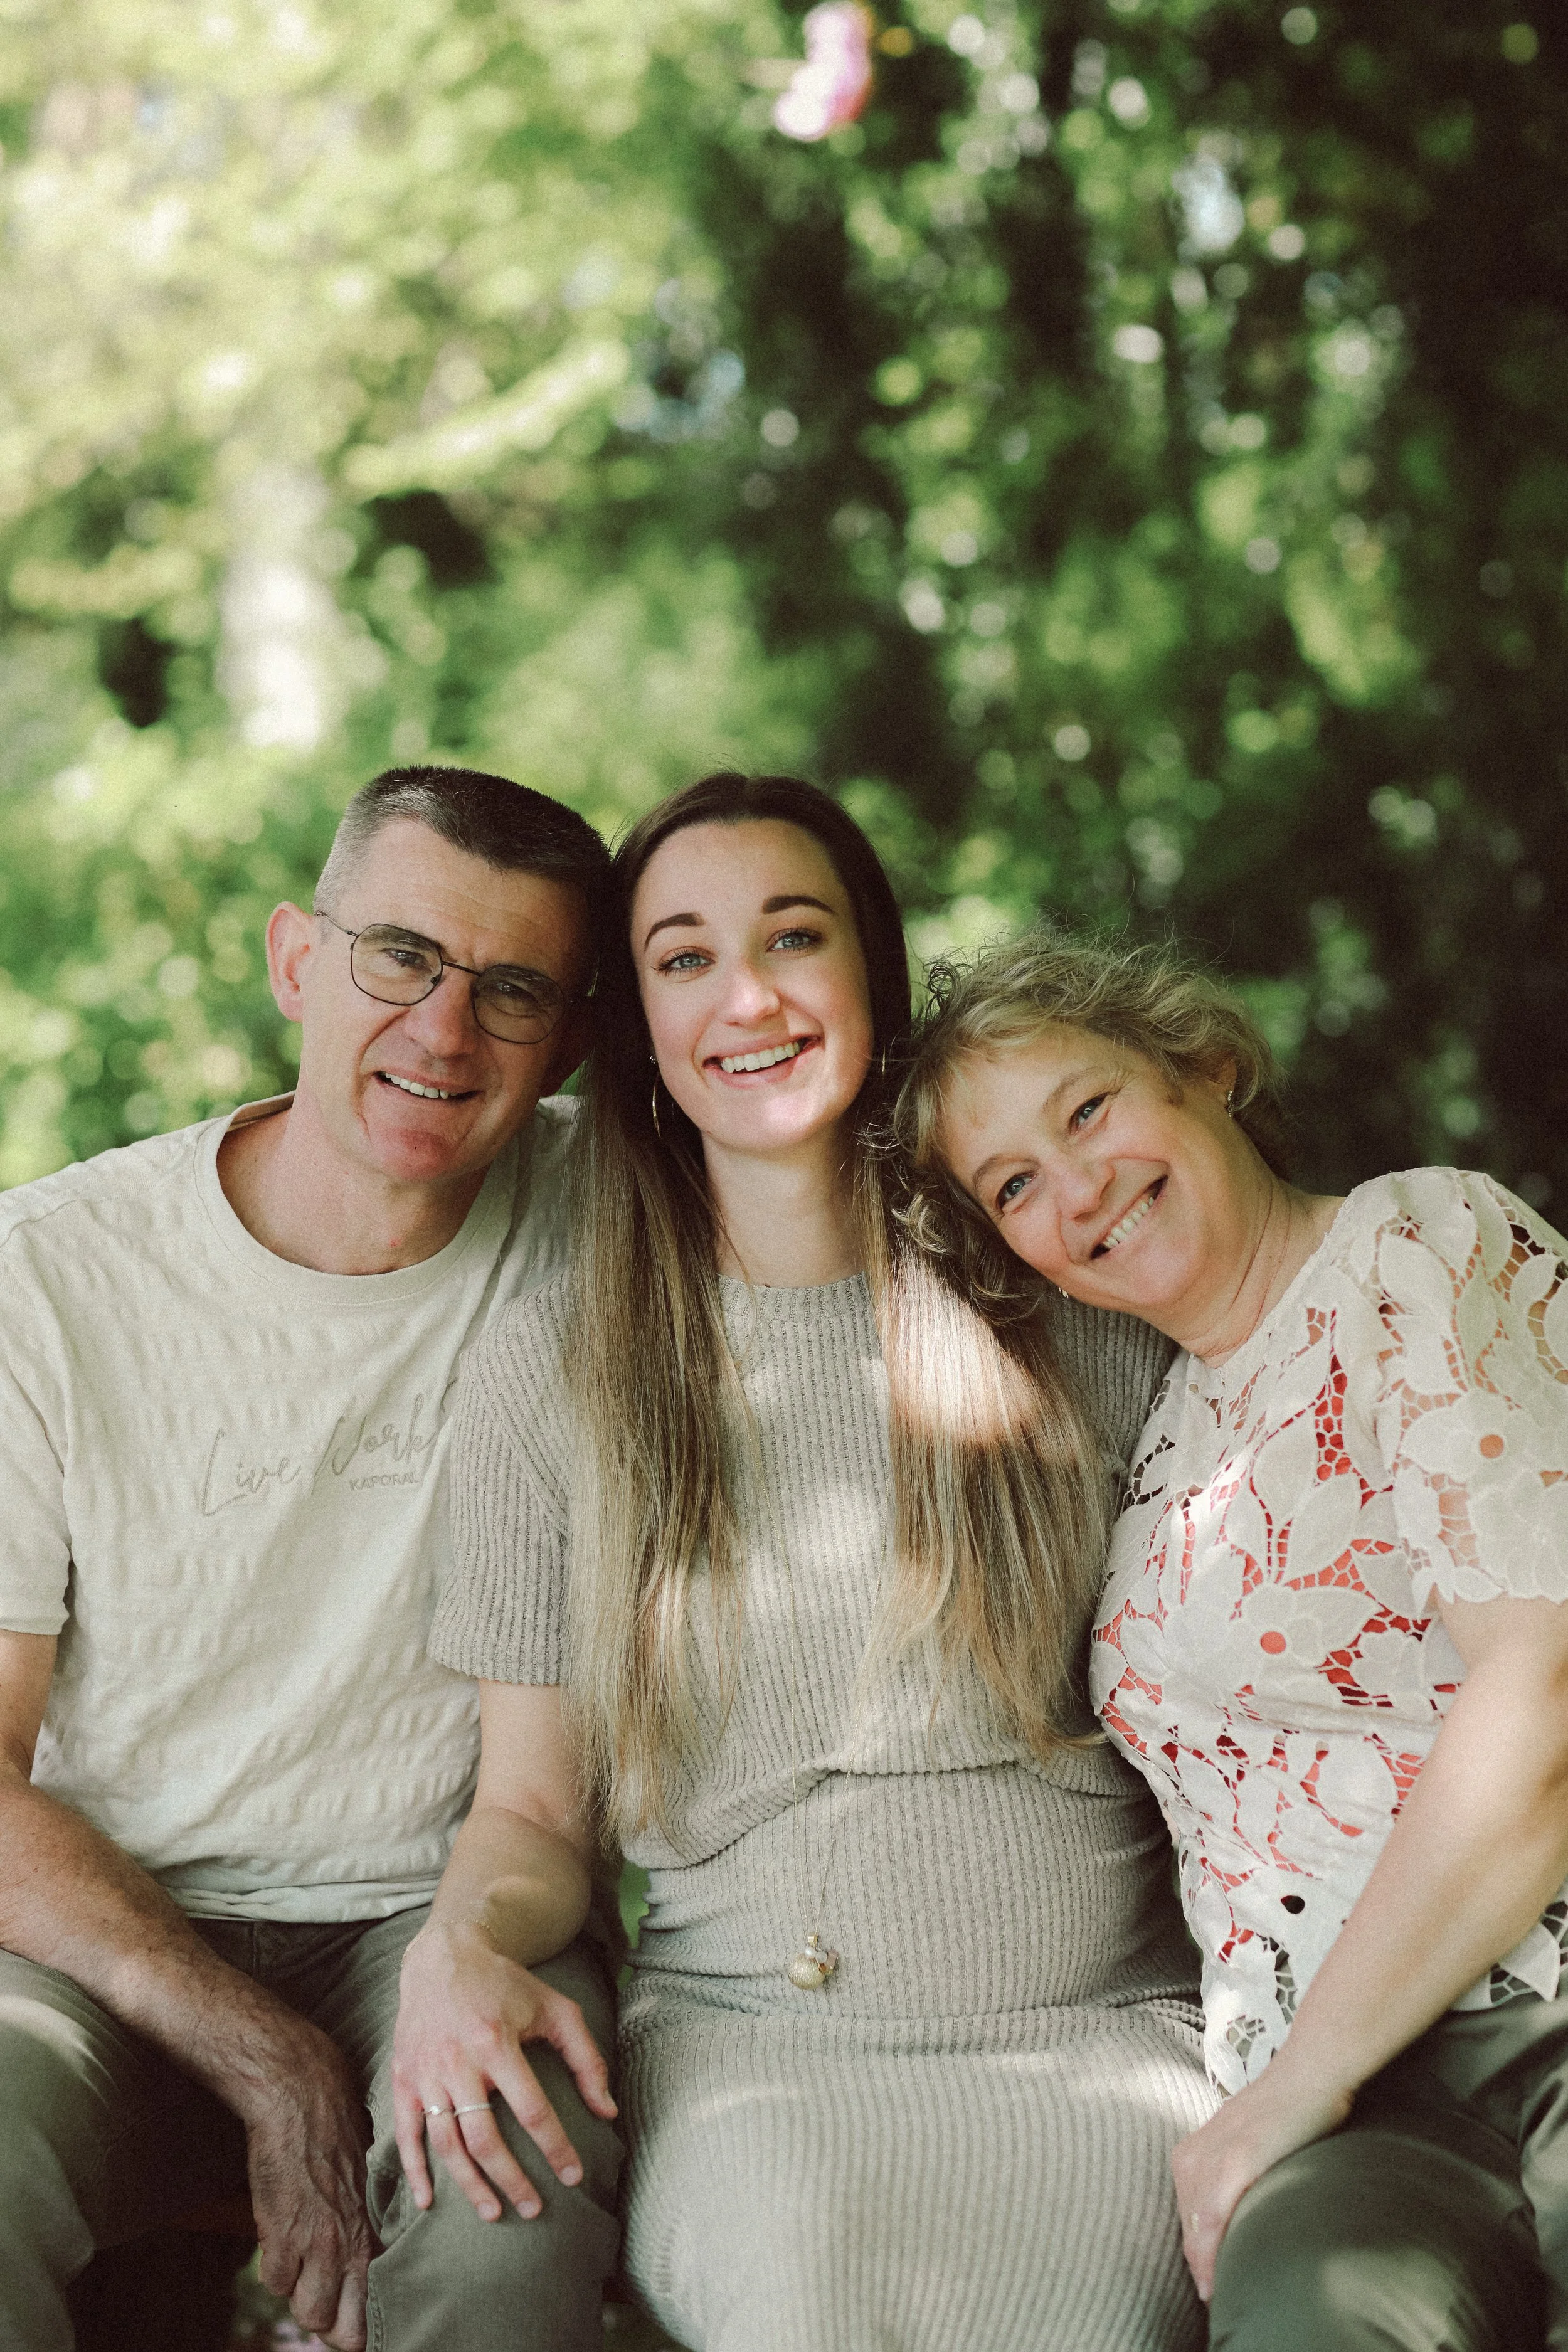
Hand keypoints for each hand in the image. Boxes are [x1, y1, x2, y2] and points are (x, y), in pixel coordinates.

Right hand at [242, 2030, 374, 2350]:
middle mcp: (345, 2244)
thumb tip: (358, 2248)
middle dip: (325, 2323)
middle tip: (321, 2308)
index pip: (369, 2306)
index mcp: (370, 2229)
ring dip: (296, 2295)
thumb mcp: (363, 2175)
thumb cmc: (336, 2125)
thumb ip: (361, 2218)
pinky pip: (272, 2280)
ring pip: (302, 2309)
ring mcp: (312, 2241)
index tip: (352, 2330)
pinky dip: (273, 2267)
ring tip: (298, 2270)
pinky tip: (278, 2241)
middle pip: (332, 2324)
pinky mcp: (279, 2230)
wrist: (300, 2094)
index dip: (357, 2328)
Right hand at [392, 1920, 616, 2222]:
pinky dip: (414, 2172)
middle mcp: (458, 2060)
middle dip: (511, 2180)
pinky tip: (427, 2203)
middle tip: (533, 2209)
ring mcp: (426, 2072)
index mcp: (497, 2041)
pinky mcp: (404, 2078)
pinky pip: (406, 2133)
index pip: (532, 2109)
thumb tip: (609, 2111)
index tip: (573, 2177)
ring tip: (493, 2213)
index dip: (555, 2148)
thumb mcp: (555, 2008)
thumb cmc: (505, 1984)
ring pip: (446, 2144)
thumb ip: (586, 2058)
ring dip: (469, 2185)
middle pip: (485, 2137)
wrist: (443, 1955)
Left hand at [1171, 2061, 1352, 2302]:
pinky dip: (1211, 2254)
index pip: (1186, 2220)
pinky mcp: (1233, 2163)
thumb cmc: (1286, 2113)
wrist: (1308, 2075)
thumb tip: (1240, 2216)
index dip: (1198, 2255)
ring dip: (1204, 2269)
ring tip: (1219, 2299)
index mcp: (1191, 2155)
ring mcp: (1211, 2159)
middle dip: (1200, 2266)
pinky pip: (1213, 2220)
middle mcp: (1192, 2157)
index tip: (1209, 2285)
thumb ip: (1234, 2177)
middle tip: (1216, 2298)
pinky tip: (1214, 2282)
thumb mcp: (1247, 2147)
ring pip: (1195, 2230)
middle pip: (1187, 2229)